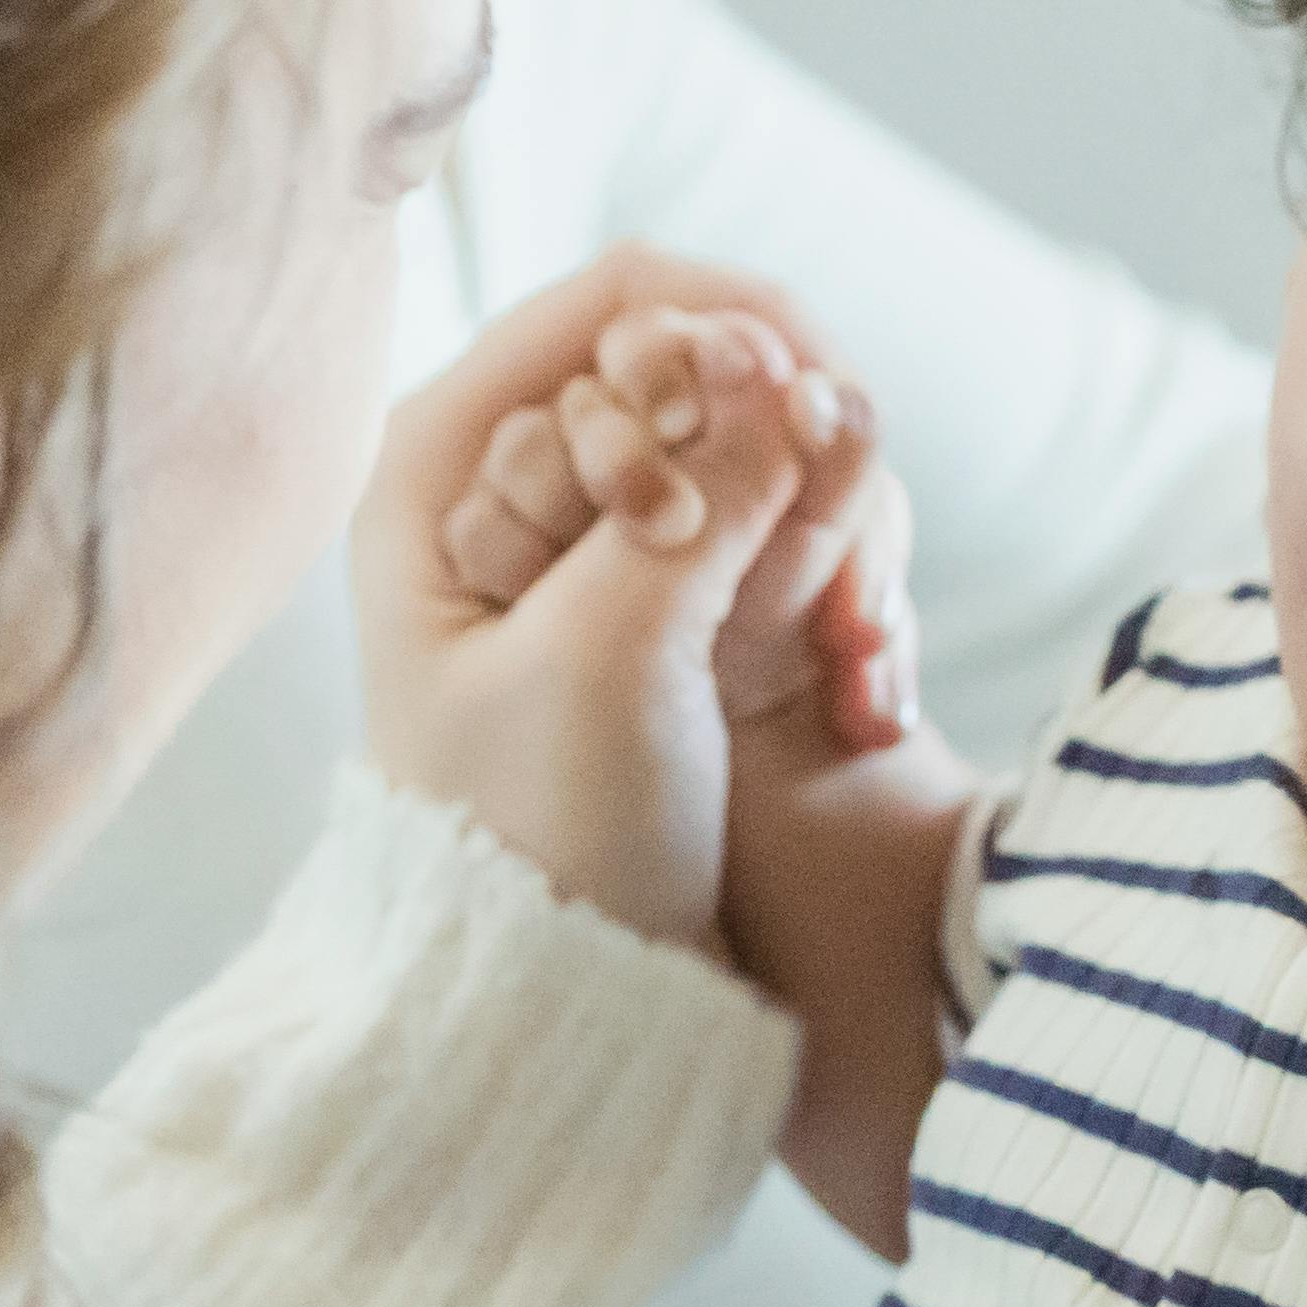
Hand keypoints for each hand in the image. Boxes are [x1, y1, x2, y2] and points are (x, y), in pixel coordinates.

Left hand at [358, 252, 871, 944]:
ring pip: (762, 453)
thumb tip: (793, 367)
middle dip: (793, 456)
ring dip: (835, 533)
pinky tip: (864, 686)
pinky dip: (838, 591)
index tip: (820, 409)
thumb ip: (705, 493)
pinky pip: (782, 536)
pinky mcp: (668, 610)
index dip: (733, 329)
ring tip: (856, 659)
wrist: (563, 1008)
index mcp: (443, 464)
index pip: (618, 299)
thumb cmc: (543, 844)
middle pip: (701, 367)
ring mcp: (598, 547)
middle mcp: (515, 483)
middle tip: (837, 594)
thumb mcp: (615, 655)